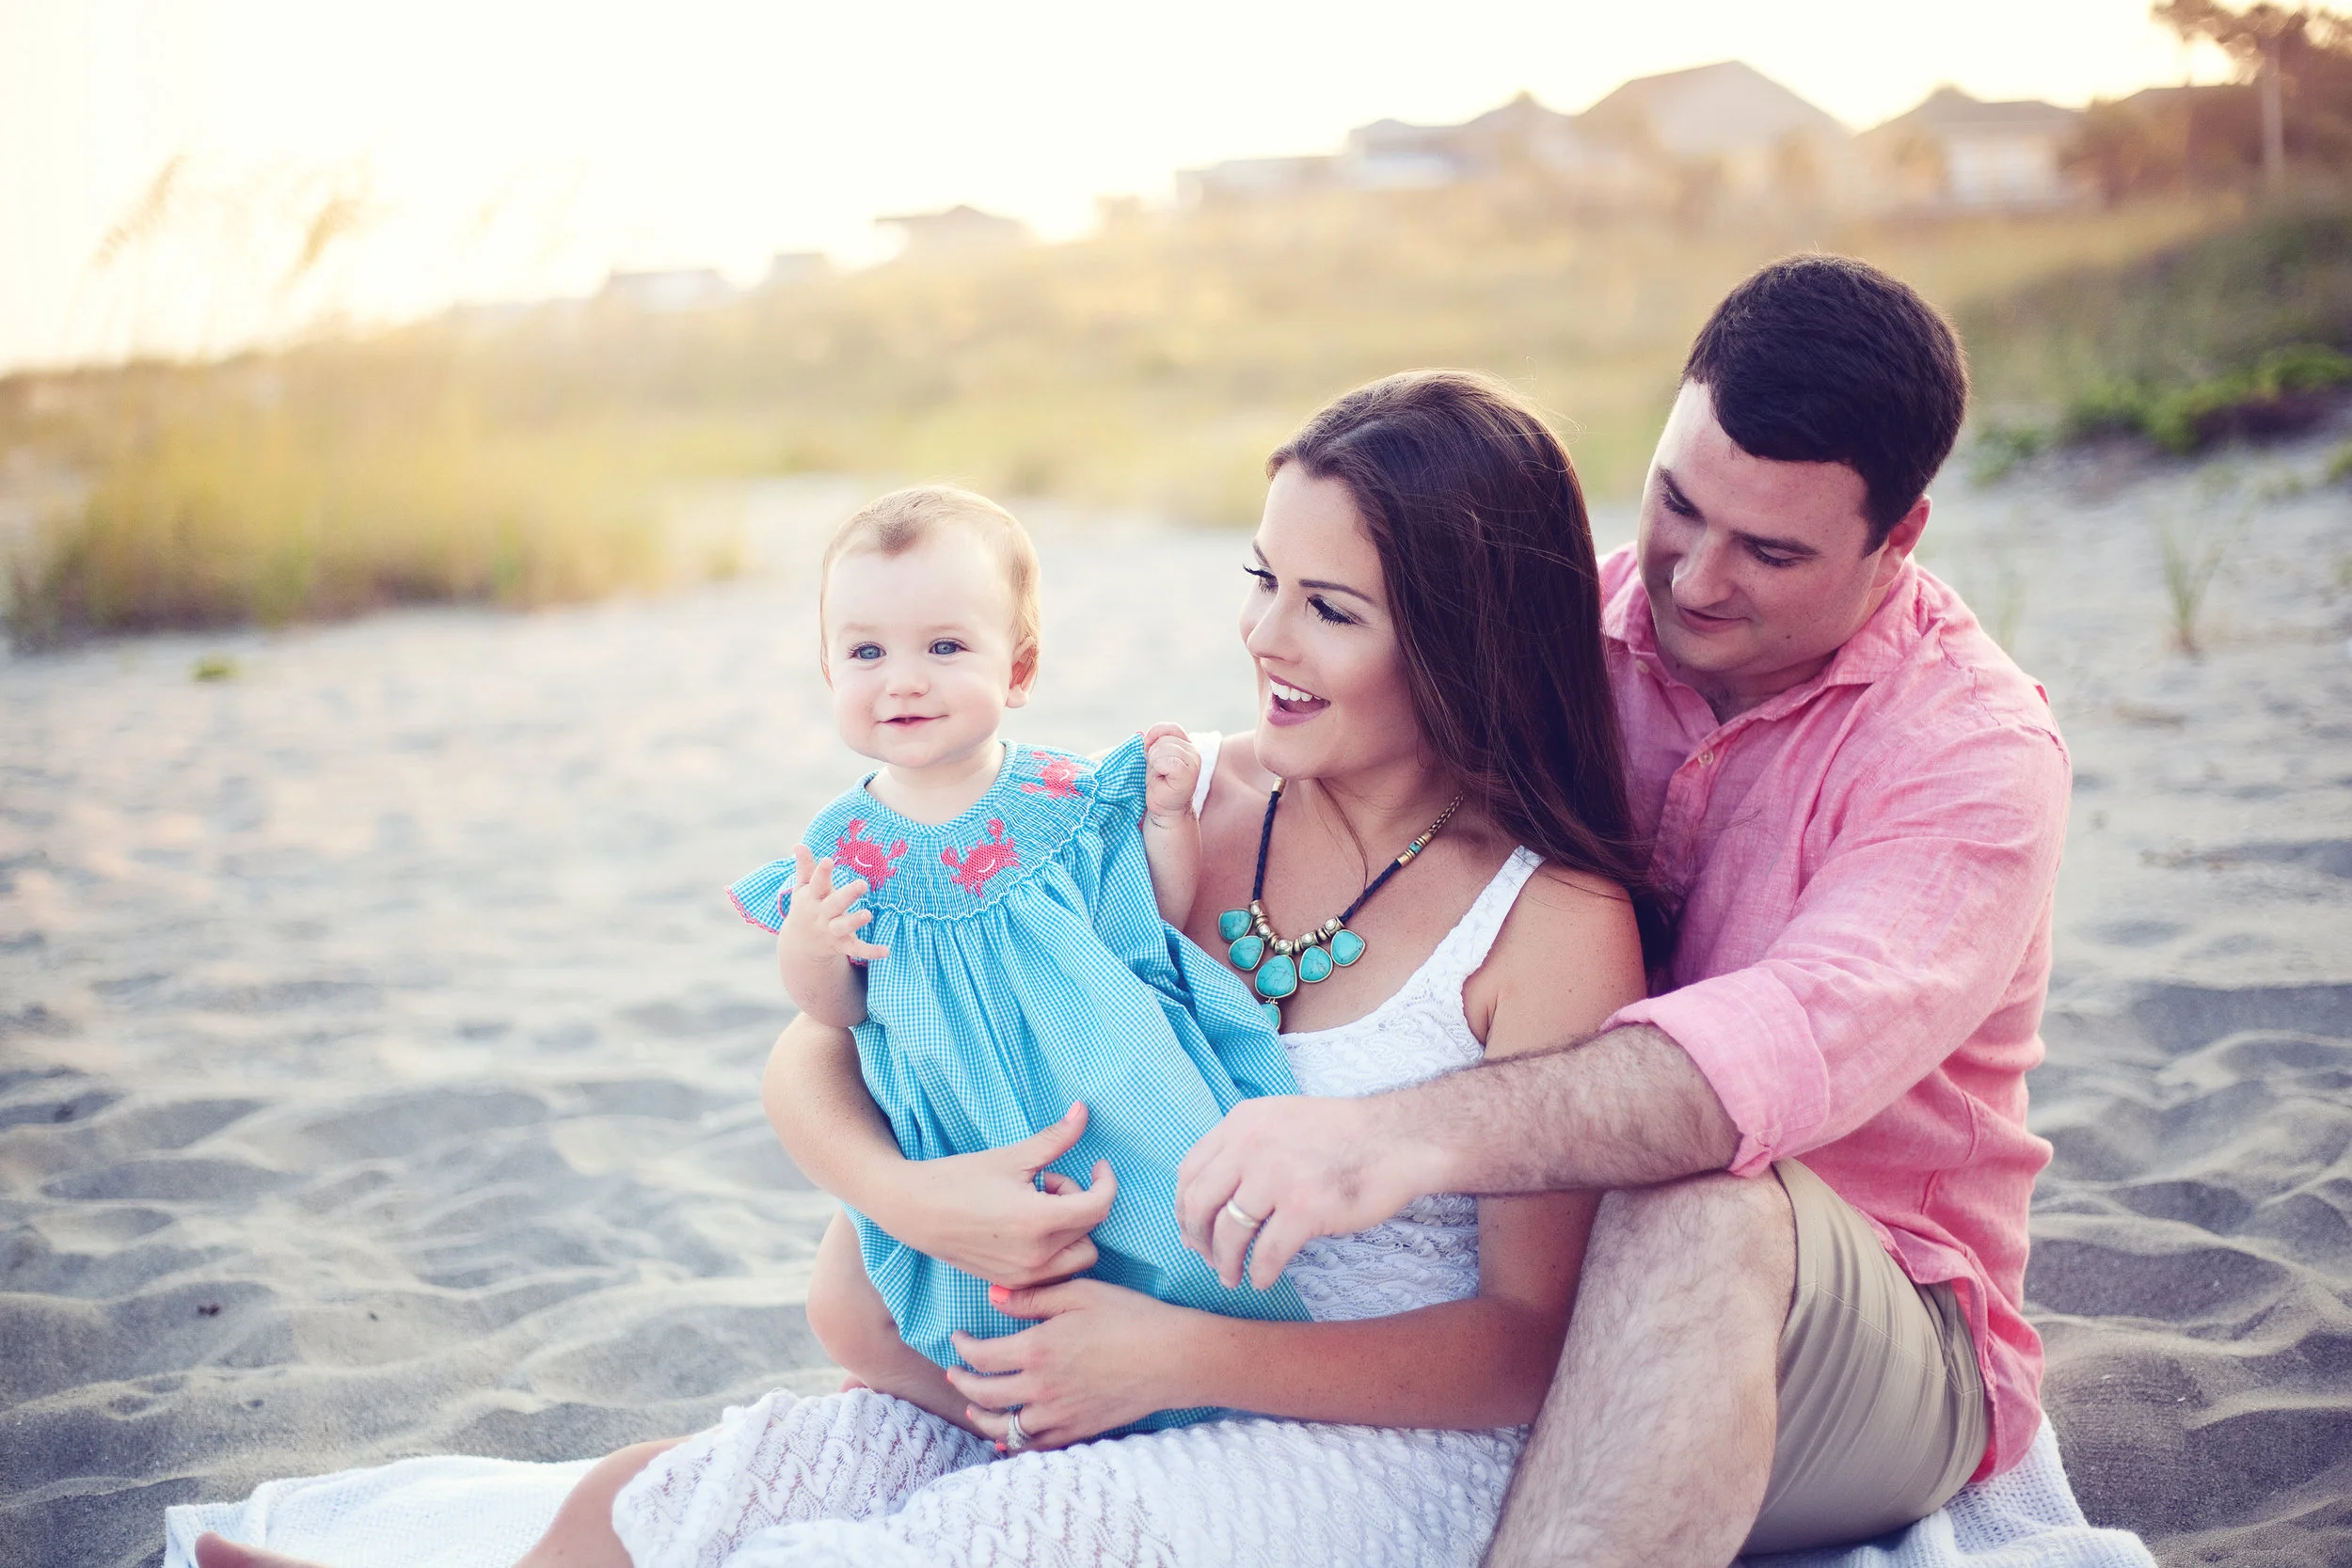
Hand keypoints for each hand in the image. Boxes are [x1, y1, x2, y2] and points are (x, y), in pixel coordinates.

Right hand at [781, 843, 888, 963]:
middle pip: (834, 904)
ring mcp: (832, 930)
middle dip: (847, 894)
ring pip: (844, 926)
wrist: (799, 944)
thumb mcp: (802, 888)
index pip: (817, 883)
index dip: (822, 872)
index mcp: (812, 897)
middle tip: (862, 884)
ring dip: (855, 921)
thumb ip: (804, 867)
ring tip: (868, 914)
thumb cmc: (806, 907)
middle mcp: (822, 914)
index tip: (829, 860)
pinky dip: (871, 951)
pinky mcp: (842, 945)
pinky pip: (857, 949)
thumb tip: (798, 844)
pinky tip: (886, 951)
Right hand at [879, 1103, 1119, 1287]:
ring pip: (1078, 1258)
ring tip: (1039, 1206)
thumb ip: (1055, 1139)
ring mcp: (1023, 1276)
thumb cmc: (959, 1179)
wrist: (913, 1211)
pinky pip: (1054, 1273)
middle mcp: (1036, 1257)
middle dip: (1081, 1202)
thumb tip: (1084, 1110)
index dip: (1106, 1182)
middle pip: (1091, 1231)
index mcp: (1039, 1222)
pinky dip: (1055, 1250)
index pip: (1099, 1206)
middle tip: (1048, 1181)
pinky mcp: (1011, 1284)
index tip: (1098, 1166)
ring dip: (1071, 1230)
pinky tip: (1028, 1228)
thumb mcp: (1012, 1156)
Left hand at [946, 1279, 1193, 1450]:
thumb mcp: (1080, 1293)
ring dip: (981, 1417)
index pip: (981, 1356)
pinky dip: (1014, 1445)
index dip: (962, 1347)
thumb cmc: (1130, 1317)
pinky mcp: (1078, 1431)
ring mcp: (1059, 1415)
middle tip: (955, 1372)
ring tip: (973, 1407)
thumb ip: (1032, 1296)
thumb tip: (992, 1296)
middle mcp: (1041, 1388)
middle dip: (962, 1382)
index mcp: (1037, 1349)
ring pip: (1004, 1428)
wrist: (1173, 1358)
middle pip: (984, 1394)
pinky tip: (1007, 1439)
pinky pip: (1035, 1447)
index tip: (957, 1338)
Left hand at [1140, 723, 1199, 825]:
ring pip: (1164, 748)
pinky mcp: (1189, 773)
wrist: (1164, 808)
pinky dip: (1159, 769)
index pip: (1169, 728)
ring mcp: (1193, 761)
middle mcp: (1193, 750)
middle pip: (1164, 739)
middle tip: (1158, 771)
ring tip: (1160, 776)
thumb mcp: (1152, 758)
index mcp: (1185, 744)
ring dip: (1155, 763)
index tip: (1150, 755)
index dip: (1154, 737)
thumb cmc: (1158, 784)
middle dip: (1153, 754)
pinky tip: (1162, 780)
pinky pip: (1167, 761)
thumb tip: (1140, 733)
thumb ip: (1149, 743)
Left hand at [1176, 1094, 1439, 1288]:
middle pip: (1200, 1203)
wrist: (1398, 1139)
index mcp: (1243, 1121)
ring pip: (1229, 1232)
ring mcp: (1277, 1177)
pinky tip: (1262, 1279)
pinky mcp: (1304, 1208)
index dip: (1185, 1207)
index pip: (1191, 1169)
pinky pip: (1266, 1253)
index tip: (1191, 1228)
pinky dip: (1259, 1273)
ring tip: (1231, 1276)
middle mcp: (1252, 1145)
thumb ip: (1246, 1144)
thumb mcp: (1282, 1118)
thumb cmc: (1344, 1135)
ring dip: (1225, 1262)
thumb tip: (1212, 1194)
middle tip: (1206, 1258)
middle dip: (1197, 1238)